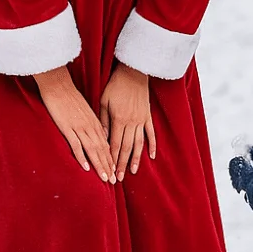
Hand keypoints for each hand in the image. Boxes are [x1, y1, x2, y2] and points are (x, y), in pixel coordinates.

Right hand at [35, 67, 115, 182]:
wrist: (58, 85)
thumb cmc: (70, 97)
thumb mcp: (85, 110)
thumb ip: (92, 123)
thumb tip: (98, 134)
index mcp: (95, 122)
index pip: (106, 144)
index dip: (110, 158)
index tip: (114, 170)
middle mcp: (90, 126)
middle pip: (101, 149)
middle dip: (108, 166)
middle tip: (113, 181)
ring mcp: (79, 127)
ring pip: (92, 149)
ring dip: (99, 164)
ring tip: (104, 178)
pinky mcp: (67, 127)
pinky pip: (76, 144)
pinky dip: (81, 156)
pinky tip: (86, 167)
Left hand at [100, 63, 155, 180]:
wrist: (133, 73)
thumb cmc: (115, 86)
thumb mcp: (103, 101)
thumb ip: (103, 121)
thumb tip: (101, 138)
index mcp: (118, 120)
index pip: (113, 144)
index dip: (110, 159)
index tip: (108, 171)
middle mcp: (131, 123)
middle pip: (125, 148)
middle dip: (121, 164)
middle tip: (118, 178)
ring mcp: (141, 120)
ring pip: (138, 144)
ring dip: (135, 159)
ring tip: (132, 171)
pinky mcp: (147, 116)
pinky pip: (151, 134)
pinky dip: (151, 145)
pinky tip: (151, 156)